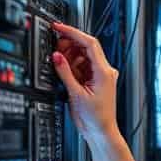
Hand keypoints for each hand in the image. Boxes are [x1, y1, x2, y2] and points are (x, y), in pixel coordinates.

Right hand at [51, 22, 119, 142]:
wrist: (101, 132)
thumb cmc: (96, 118)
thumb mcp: (76, 93)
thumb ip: (65, 73)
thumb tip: (56, 56)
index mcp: (104, 71)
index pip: (89, 43)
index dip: (73, 32)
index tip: (59, 27)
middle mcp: (105, 71)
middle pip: (86, 47)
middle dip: (69, 44)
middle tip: (54, 45)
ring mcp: (100, 75)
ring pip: (83, 56)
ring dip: (70, 56)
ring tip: (58, 60)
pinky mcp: (95, 81)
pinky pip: (82, 67)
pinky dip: (72, 65)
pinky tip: (64, 69)